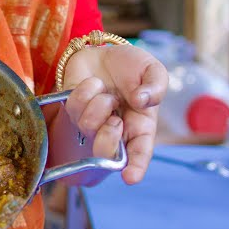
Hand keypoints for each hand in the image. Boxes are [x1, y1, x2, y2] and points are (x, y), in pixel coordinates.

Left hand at [62, 44, 165, 183]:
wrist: (105, 50)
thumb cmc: (133, 67)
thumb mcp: (154, 70)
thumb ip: (156, 87)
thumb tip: (143, 101)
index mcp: (139, 127)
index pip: (139, 154)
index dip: (136, 168)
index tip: (130, 178)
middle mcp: (114, 130)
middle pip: (104, 152)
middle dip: (108, 136)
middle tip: (116, 117)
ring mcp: (91, 122)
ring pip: (88, 126)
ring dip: (99, 103)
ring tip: (107, 92)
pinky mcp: (72, 109)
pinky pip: (73, 106)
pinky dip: (85, 89)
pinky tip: (92, 83)